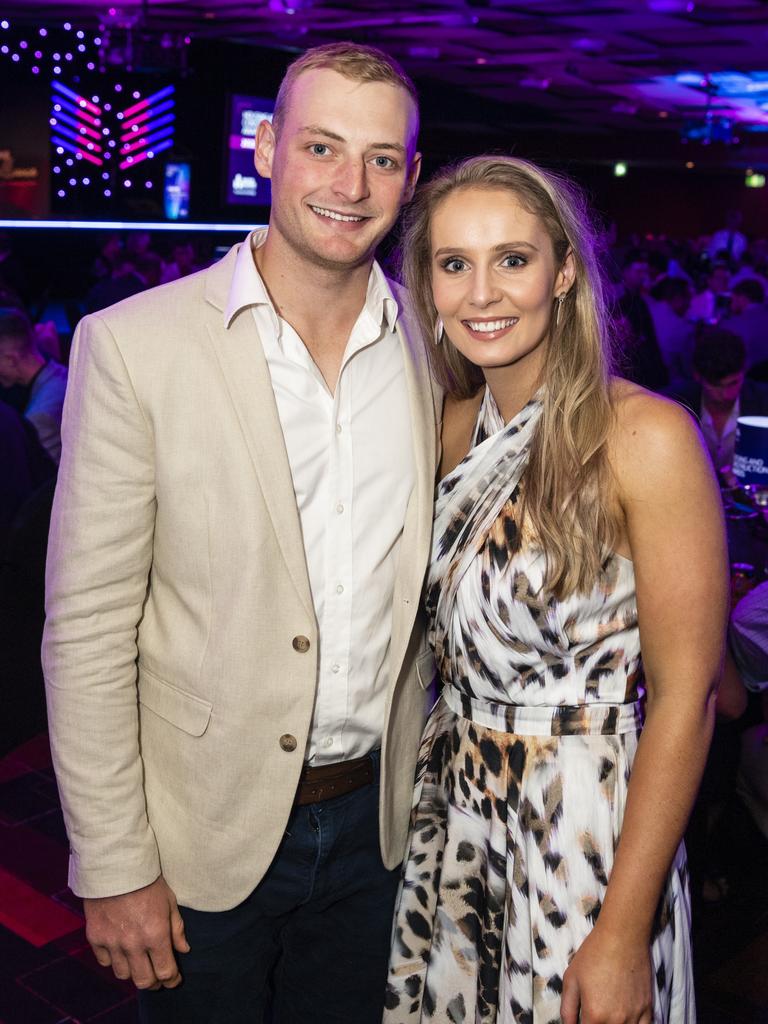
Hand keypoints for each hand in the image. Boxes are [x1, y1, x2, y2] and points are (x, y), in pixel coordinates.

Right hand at [84, 875, 189, 989]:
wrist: (116, 866)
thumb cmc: (148, 880)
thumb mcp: (169, 901)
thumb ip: (177, 928)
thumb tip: (184, 949)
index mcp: (156, 934)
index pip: (165, 971)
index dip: (171, 980)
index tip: (174, 979)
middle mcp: (134, 944)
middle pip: (144, 981)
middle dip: (154, 983)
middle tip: (158, 977)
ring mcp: (113, 943)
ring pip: (123, 975)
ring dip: (133, 972)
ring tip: (139, 963)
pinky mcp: (96, 938)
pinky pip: (105, 961)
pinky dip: (114, 960)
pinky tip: (120, 951)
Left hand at [560, 924, 652, 1023]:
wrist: (623, 936)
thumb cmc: (594, 954)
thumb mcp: (571, 979)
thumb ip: (568, 1010)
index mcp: (595, 1015)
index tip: (583, 1019)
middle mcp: (617, 1021)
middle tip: (595, 1013)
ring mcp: (635, 1016)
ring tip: (608, 1016)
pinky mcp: (648, 1008)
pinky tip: (626, 1020)